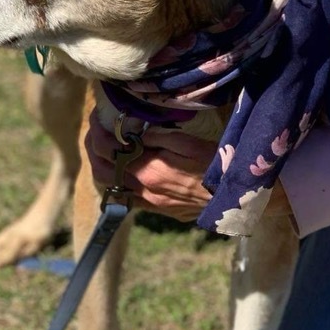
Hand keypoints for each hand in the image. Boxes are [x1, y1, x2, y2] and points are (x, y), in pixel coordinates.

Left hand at [85, 109, 291, 222]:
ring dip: (102, 168)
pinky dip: (118, 183)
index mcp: (149, 171)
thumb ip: (157, 137)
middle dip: (92, 150)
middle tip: (94, 133)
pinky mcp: (161, 211)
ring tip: (103, 152)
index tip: (97, 118)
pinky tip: (123, 172)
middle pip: (103, 171)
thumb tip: (134, 134)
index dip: (97, 133)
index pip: (109, 150)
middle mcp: (145, 190)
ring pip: (112, 187)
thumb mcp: (188, 142)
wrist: (236, 198)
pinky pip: (129, 199)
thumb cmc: (216, 164)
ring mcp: (152, 204)